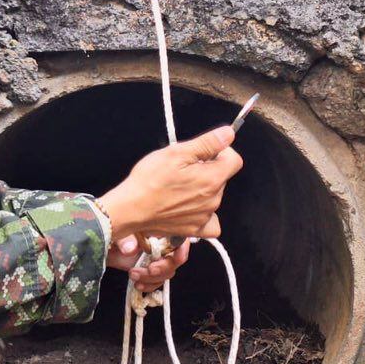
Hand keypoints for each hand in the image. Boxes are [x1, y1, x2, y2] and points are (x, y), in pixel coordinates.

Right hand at [97, 126, 242, 239]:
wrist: (131, 208)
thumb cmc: (150, 179)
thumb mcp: (177, 153)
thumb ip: (207, 143)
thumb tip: (229, 133)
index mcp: (212, 179)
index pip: (234, 160)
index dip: (221, 152)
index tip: (203, 153)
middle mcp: (214, 200)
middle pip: (221, 178)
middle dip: (207, 170)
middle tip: (182, 170)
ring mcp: (205, 217)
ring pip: (213, 196)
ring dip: (202, 189)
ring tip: (178, 188)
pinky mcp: (194, 230)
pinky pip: (210, 222)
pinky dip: (204, 214)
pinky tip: (190, 208)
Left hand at [106, 235, 191, 291]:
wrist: (100, 244)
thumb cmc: (110, 230)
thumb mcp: (117, 231)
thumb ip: (125, 238)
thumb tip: (130, 249)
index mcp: (158, 229)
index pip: (180, 237)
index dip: (182, 248)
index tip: (176, 257)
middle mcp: (161, 244)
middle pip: (175, 260)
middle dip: (163, 268)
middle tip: (149, 269)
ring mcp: (156, 258)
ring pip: (166, 273)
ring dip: (152, 279)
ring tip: (133, 274)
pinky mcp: (148, 271)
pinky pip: (157, 282)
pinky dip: (148, 286)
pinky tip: (137, 285)